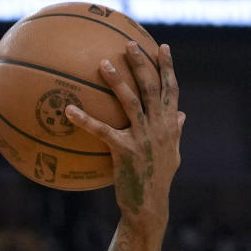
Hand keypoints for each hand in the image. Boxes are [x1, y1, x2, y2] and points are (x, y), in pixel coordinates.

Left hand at [65, 41, 184, 240]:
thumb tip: (182, 116)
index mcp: (170, 125)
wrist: (149, 207)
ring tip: (103, 64)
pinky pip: (101, 130)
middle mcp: (159, 127)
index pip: (171, 90)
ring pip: (131, 102)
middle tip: (128, 44)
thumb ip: (176, 133)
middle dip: (141, 63)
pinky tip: (68, 110)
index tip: (162, 47)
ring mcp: (143, 138)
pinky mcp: (124, 151)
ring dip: (117, 81)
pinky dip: (84, 119)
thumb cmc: (158, 181)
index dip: (167, 67)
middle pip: (151, 88)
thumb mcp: (172, 155)